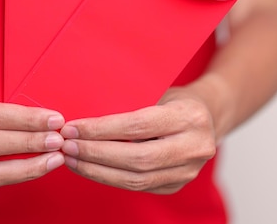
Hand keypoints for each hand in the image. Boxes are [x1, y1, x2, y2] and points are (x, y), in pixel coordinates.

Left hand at [59, 86, 215, 193]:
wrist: (208, 116)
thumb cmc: (175, 99)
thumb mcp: (158, 90)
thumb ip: (130, 103)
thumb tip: (84, 116)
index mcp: (190, 117)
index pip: (138, 126)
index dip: (102, 129)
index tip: (73, 127)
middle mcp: (195, 147)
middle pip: (137, 158)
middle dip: (95, 153)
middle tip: (67, 145)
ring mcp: (188, 171)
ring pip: (136, 179)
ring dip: (97, 170)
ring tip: (72, 158)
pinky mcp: (177, 185)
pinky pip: (138, 187)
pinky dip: (109, 178)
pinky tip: (89, 167)